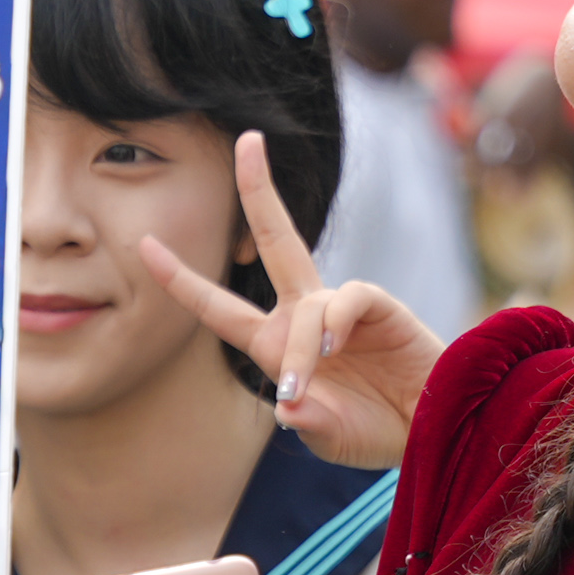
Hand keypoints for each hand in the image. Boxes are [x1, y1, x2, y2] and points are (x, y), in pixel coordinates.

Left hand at [131, 131, 440, 466]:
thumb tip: (288, 405)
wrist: (429, 430)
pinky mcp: (377, 305)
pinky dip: (336, 321)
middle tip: (248, 140)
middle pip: (274, 239)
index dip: (181, 280)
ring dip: (304, 349)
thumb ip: (307, 422)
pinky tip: (335, 346)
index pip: (217, 308)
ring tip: (308, 388)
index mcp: (274, 344)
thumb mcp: (328, 435)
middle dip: (258, 190)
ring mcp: (340, 307)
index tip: (144, 244)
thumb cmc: (373, 430)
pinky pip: (348, 299)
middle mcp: (304, 315)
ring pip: (309, 307)